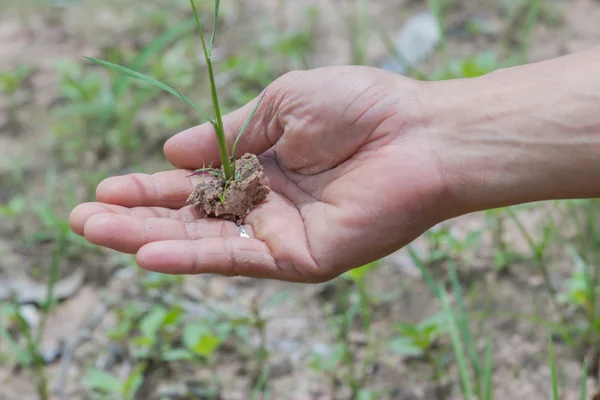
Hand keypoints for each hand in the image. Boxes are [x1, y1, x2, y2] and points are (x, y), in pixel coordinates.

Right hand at [70, 66, 451, 281]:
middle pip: (192, 217)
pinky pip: (238, 258)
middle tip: (83, 217)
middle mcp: (266, 203)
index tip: (107, 187)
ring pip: (206, 241)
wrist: (421, 134)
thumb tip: (171, 150)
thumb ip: (226, 132)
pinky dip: (193, 256)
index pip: (195, 182)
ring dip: (149, 238)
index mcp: (262, 164)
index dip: (151, 186)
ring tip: (96, 231)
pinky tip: (148, 254)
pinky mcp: (300, 257)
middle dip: (137, 217)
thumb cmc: (360, 107)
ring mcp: (281, 233)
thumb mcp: (280, 104)